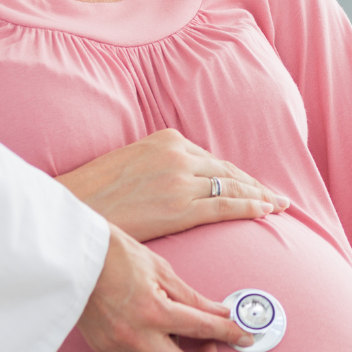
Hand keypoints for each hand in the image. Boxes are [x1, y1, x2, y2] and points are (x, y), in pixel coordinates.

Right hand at [57, 128, 290, 242]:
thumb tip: (178, 184)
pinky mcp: (180, 206)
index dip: (237, 176)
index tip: (253, 184)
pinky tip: (265, 212)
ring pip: (232, 187)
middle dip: (254, 185)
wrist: (74, 208)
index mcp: (166, 139)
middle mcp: (178, 154)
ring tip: (277, 206)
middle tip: (276, 197)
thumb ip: (159, 166)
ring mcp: (181, 180)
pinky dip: (250, 207)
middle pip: (227, 172)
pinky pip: (225, 206)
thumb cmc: (96, 192)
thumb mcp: (130, 163)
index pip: (212, 161)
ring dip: (259, 197)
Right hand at [75, 222, 252, 351]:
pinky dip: (158, 349)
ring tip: (183, 327)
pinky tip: (159, 328)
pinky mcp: (105, 350)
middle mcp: (134, 337)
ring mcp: (117, 347)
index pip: (203, 329)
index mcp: (152, 312)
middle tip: (214, 344)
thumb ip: (193, 298)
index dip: (230, 332)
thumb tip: (220, 313)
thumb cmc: (115, 254)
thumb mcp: (162, 270)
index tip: (244, 335)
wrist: (72, 256)